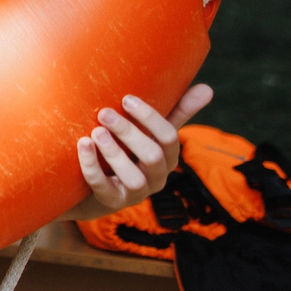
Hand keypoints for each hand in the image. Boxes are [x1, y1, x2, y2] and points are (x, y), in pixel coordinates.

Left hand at [61, 84, 213, 219]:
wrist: (95, 186)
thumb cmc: (129, 151)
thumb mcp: (151, 133)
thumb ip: (177, 112)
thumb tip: (208, 89)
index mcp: (167, 157)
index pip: (169, 138)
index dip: (150, 118)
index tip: (127, 98)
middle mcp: (156, 178)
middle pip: (152, 157)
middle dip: (129, 133)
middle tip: (105, 112)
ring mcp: (135, 193)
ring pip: (134, 178)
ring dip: (114, 153)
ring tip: (95, 131)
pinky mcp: (112, 202)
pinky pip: (104, 188)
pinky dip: (92, 166)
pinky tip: (83, 145)